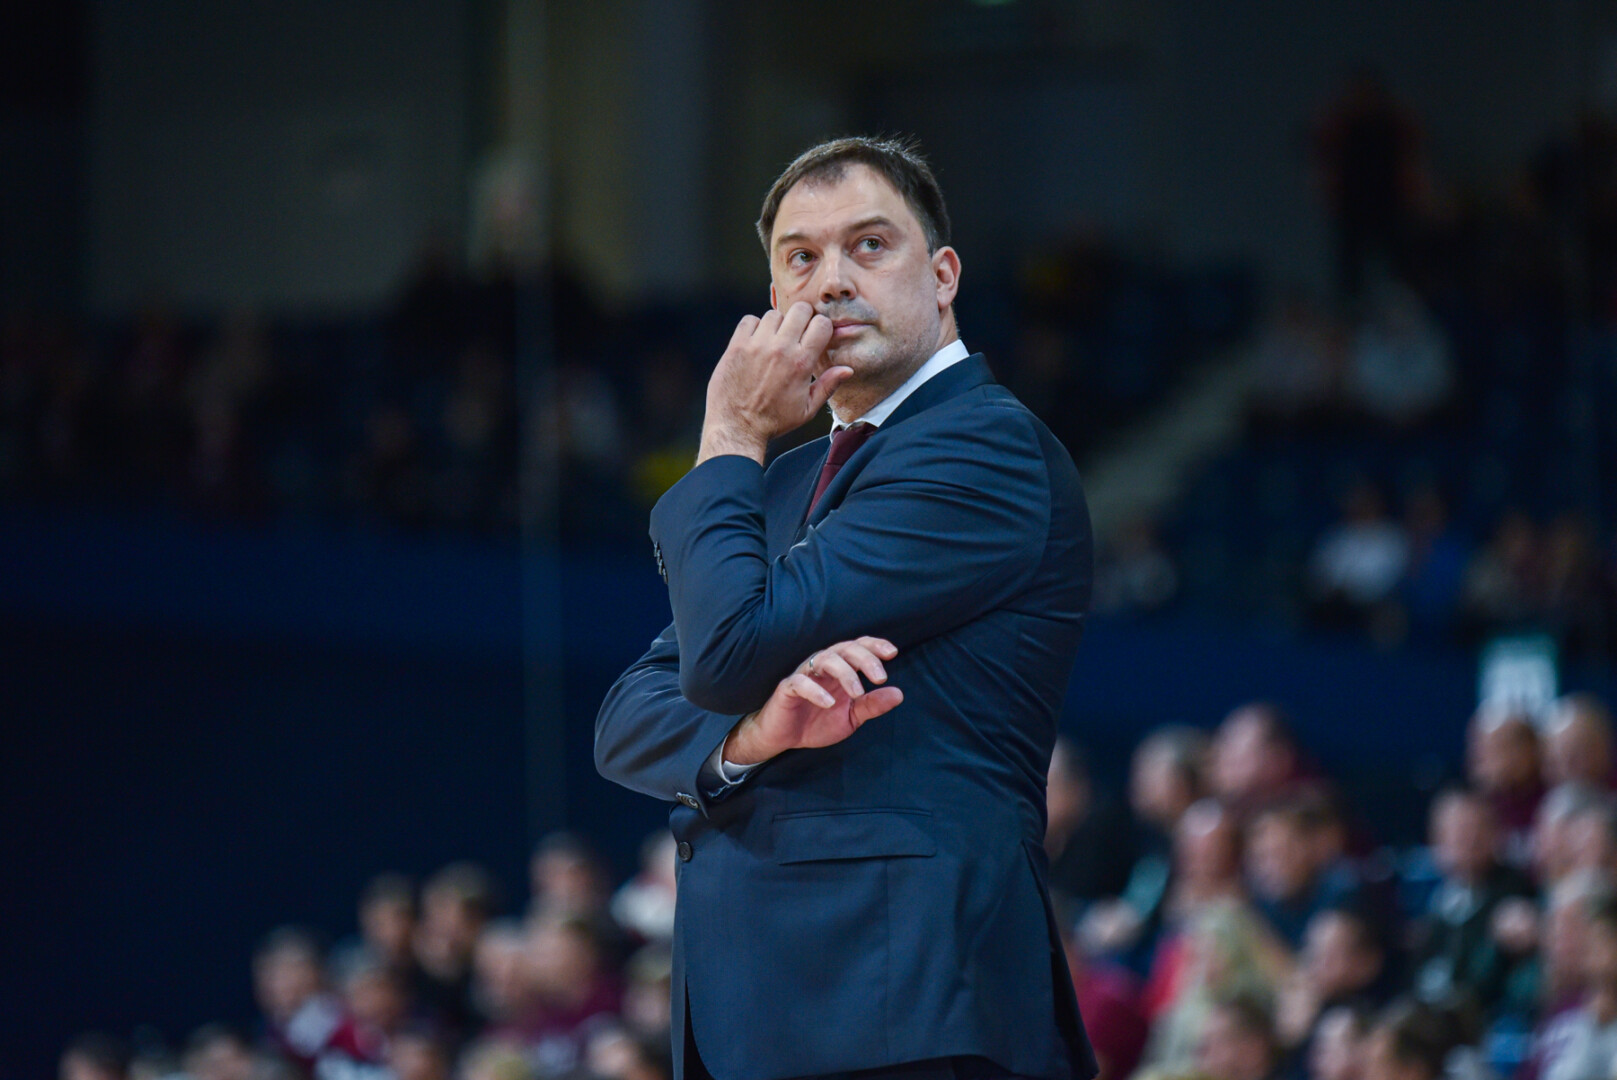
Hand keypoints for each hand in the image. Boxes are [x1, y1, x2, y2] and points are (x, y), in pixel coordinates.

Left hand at [696, 301, 852, 464]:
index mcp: (801, 363)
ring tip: (774, 342)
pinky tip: (756, 342)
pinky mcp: (737, 346)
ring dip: (777, 325)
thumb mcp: (807, 409)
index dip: (821, 327)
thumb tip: (847, 369)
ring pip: (774, 314)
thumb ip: (828, 386)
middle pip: (800, 310)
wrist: (736, 428)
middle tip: (797, 332)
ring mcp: (757, 345)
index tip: (816, 336)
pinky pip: (749, 320)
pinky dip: (754, 327)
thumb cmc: (773, 421)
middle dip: (802, 318)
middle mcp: (780, 349)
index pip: (821, 324)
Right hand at [721, 637, 901, 765]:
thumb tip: (899, 694)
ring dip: (845, 673)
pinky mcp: (788, 688)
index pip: (858, 647)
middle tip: (880, 677)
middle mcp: (824, 667)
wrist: (784, 738)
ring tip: (857, 692)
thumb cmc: (816, 722)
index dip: (874, 645)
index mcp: (840, 670)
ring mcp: (805, 675)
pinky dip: (816, 690)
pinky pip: (800, 682)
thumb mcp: (851, 717)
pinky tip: (828, 702)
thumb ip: (872, 705)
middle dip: (865, 659)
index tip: (892, 653)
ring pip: (825, 659)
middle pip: (845, 648)